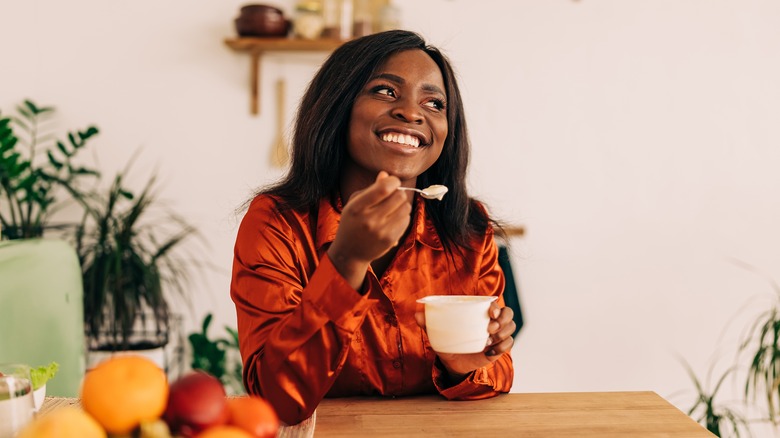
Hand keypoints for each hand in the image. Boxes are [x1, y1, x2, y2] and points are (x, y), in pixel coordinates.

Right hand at [328, 171, 411, 288]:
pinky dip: (403, 216)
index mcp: (357, 207)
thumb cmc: (352, 223)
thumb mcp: (355, 204)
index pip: (383, 188)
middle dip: (398, 192)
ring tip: (393, 207)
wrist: (350, 252)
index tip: (392, 182)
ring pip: (406, 208)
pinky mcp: (390, 240)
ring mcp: (381, 232)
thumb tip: (386, 174)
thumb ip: (371, 189)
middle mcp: (369, 220)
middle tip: (393, 195)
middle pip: (398, 197)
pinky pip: (406, 220)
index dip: (393, 181)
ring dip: (402, 204)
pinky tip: (393, 219)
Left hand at [415, 301, 514, 377]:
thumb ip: (428, 324)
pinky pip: (509, 344)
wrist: (453, 363)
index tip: (491, 312)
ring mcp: (497, 335)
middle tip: (490, 328)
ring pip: (511, 328)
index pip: (495, 305)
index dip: (497, 306)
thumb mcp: (438, 334)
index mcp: (479, 314)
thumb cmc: (448, 343)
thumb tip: (417, 315)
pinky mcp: (499, 348)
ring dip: (504, 333)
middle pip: (508, 314)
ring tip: (488, 341)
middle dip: (503, 320)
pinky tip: (489, 352)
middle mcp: (491, 322)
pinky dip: (502, 347)